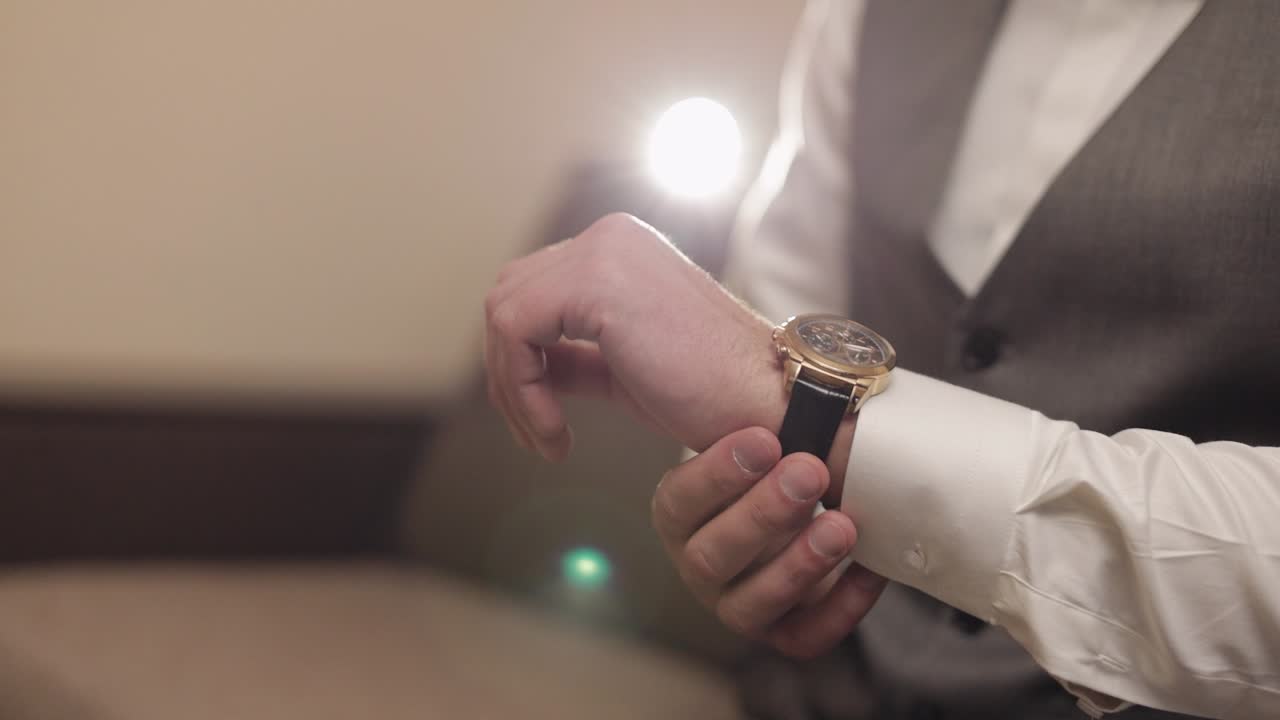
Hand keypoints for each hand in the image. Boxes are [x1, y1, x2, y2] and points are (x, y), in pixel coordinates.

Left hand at [484, 213, 784, 459]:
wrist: (772, 403)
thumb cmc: (716, 396)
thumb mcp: (627, 369)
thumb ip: (575, 356)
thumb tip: (527, 368)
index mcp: (621, 249)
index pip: (535, 293)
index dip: (522, 362)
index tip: (542, 422)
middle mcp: (610, 237)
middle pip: (510, 296)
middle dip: (509, 373)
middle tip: (535, 434)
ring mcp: (603, 252)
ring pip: (504, 314)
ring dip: (513, 390)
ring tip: (548, 441)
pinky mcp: (596, 282)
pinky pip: (515, 332)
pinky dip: (523, 390)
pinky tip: (557, 433)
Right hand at [651, 427, 886, 657]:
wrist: (799, 499)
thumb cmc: (771, 458)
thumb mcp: (751, 432)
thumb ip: (751, 414)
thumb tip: (767, 377)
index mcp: (678, 513)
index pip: (681, 501)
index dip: (719, 475)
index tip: (765, 439)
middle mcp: (699, 562)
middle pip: (712, 556)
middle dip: (764, 514)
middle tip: (809, 472)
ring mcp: (737, 601)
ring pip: (750, 606)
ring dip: (798, 566)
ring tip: (841, 526)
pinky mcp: (782, 628)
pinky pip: (803, 637)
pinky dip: (839, 609)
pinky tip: (869, 570)